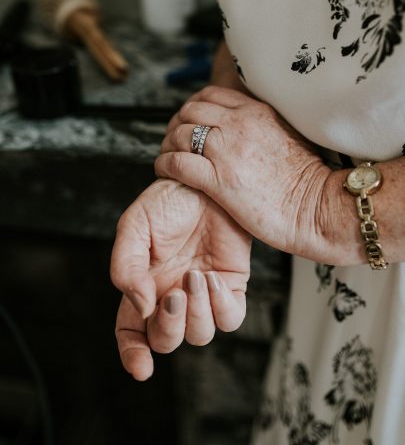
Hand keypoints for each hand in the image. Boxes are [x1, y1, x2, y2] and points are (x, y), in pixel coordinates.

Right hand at [110, 178, 250, 379]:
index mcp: (143, 287)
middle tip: (174, 295)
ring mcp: (202, 294)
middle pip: (166, 340)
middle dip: (169, 328)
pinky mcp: (230, 285)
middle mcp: (171, 296)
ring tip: (196, 275)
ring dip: (197, 312)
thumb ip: (126, 267)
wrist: (205, 180)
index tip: (141, 368)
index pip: (132, 333)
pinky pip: (230, 318)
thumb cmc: (167, 201)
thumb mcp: (134, 226)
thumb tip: (141, 307)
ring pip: (200, 333)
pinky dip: (222, 306)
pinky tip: (213, 276)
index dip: (133, 355)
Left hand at [155, 85, 337, 263]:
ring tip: (168, 156)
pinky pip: (177, 163)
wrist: (319, 207)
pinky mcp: (218, 180)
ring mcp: (227, 151)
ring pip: (179, 134)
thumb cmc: (307, 178)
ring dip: (167, 144)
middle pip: (189, 111)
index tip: (190, 121)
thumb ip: (262, 124)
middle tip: (174, 140)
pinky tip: (165, 171)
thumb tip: (243, 126)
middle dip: (176, 124)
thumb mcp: (287, 134)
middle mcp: (239, 125)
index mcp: (256, 111)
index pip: (210, 95)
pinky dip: (164, 164)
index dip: (193, 107)